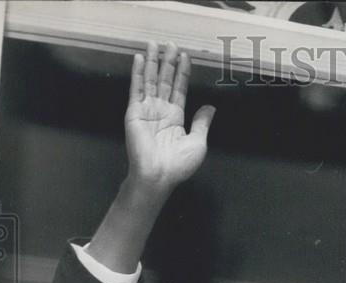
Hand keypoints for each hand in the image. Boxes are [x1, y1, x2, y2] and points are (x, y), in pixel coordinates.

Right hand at [125, 41, 214, 192]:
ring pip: (151, 80)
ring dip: (153, 62)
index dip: (182, 73)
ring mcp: (147, 110)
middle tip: (170, 44)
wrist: (158, 175)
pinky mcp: (134, 112)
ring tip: (155, 44)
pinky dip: (138, 73)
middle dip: (168, 62)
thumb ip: (202, 123)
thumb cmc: (178, 165)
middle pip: (165, 81)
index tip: (185, 57)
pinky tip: (140, 58)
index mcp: (175, 118)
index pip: (179, 89)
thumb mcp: (198, 142)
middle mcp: (161, 111)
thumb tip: (211, 107)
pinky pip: (137, 89)